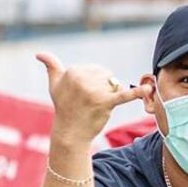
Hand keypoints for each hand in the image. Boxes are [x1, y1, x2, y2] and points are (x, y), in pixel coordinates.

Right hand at [37, 52, 152, 145]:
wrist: (70, 132)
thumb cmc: (64, 107)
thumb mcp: (55, 84)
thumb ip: (51, 66)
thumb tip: (39, 53)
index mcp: (73, 71)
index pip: (97, 69)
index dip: (95, 81)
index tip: (83, 94)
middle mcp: (83, 79)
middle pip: (107, 76)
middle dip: (104, 88)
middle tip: (90, 102)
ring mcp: (94, 91)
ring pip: (114, 85)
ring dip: (110, 95)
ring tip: (96, 106)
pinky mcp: (105, 103)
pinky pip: (123, 95)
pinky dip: (137, 92)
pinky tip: (148, 88)